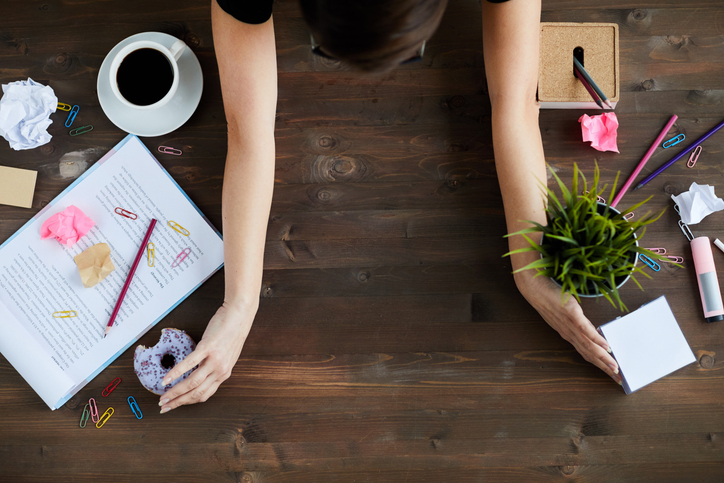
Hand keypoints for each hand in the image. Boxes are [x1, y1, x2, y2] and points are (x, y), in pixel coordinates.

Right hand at [158, 303, 253, 412]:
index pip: (203, 395)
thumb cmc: (232, 333)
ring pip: (192, 382)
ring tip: (162, 397)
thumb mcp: (226, 355)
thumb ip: (214, 366)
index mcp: (224, 374)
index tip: (174, 405)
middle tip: (164, 407)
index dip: (187, 402)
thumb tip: (199, 372)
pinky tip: (166, 379)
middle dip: (178, 402)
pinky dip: (176, 373)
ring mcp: (214, 360)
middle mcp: (220, 370)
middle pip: (196, 393)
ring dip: (175, 392)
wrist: (240, 315)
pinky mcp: (208, 347)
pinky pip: (189, 364)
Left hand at [514, 269, 622, 383]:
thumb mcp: (566, 316)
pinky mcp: (572, 314)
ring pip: (588, 345)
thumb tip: (594, 331)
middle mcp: (570, 333)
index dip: (600, 365)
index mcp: (569, 335)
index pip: (587, 354)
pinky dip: (596, 339)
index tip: (613, 375)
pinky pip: (585, 329)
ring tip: (615, 367)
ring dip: (602, 358)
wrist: (535, 290)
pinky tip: (606, 346)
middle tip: (619, 379)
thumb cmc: (550, 301)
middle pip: (590, 354)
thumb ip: (579, 325)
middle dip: (605, 368)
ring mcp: (570, 325)